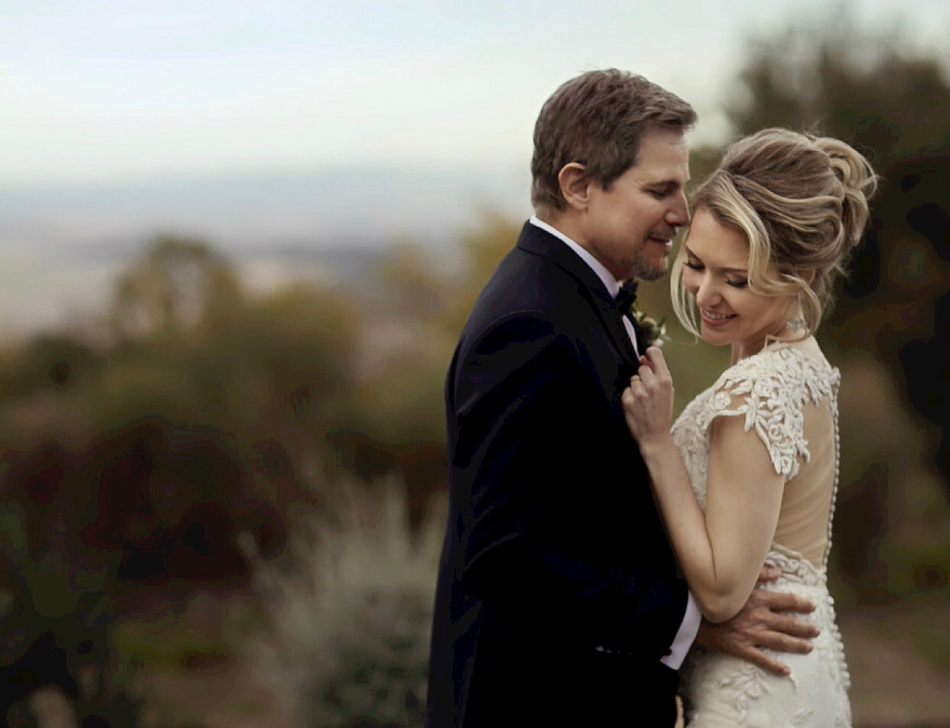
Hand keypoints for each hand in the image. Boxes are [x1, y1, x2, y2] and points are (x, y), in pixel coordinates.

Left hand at [621, 346, 674, 445]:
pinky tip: (636, 405)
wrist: (655, 436)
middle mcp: (652, 384)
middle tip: (648, 390)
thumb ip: (658, 374)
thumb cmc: (663, 414)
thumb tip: (644, 357)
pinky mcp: (628, 399)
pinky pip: (626, 390)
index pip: (654, 354)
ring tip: (643, 399)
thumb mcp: (668, 393)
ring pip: (633, 379)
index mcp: (665, 381)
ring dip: (636, 387)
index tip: (647, 356)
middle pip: (642, 367)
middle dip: (644, 376)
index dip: (649, 353)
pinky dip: (630, 396)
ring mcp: (639, 392)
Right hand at [695, 567, 818, 675]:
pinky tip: (785, 670)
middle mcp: (759, 618)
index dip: (802, 604)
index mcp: (759, 599)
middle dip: (805, 628)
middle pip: (789, 624)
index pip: (787, 602)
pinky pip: (761, 659)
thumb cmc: (714, 593)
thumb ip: (758, 575)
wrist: (692, 612)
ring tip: (809, 648)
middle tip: (816, 631)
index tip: (812, 607)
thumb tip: (778, 572)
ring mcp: (751, 634)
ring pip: (780, 641)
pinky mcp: (741, 648)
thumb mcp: (737, 581)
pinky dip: (774, 666)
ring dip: (797, 645)